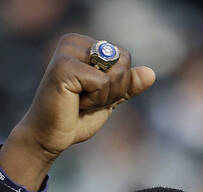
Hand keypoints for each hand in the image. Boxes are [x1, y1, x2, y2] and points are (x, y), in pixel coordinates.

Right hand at [0, 33, 156, 188]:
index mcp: (83, 44)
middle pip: (123, 61)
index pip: (124, 57)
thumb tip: (151, 73)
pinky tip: (75, 103)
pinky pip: (103, 83)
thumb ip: (128, 85)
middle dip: (113, 90)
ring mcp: (66, 52)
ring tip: (80, 102)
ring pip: (115, 73)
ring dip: (103, 97)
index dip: (118, 83)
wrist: (51, 137)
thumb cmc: (76, 117)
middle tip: (86, 100)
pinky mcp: (63, 67)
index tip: (92, 94)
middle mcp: (73, 42)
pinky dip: (96, 101)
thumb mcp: (109, 99)